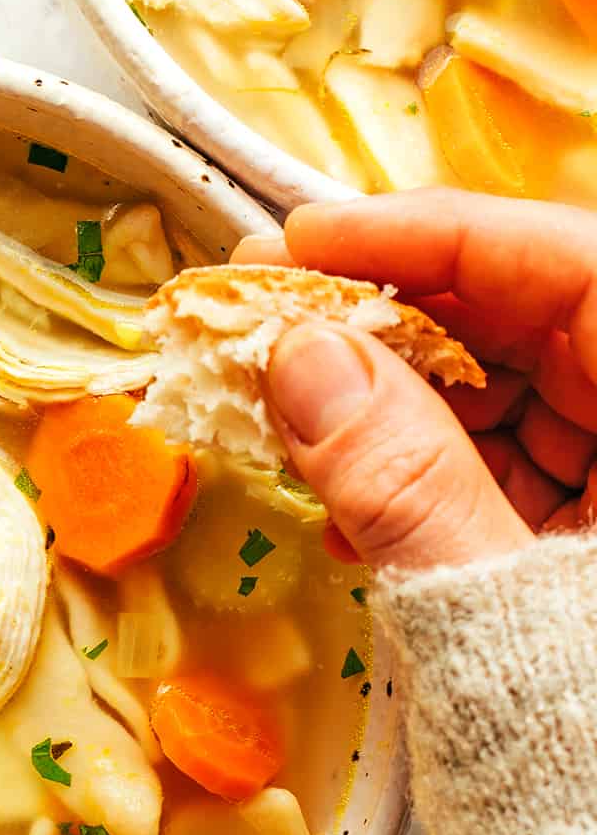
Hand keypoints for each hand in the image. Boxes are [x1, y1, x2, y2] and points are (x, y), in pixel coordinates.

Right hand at [232, 190, 596, 573]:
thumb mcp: (501, 599)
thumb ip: (409, 485)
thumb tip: (303, 359)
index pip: (570, 263)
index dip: (436, 234)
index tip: (309, 237)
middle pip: (527, 320)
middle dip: (393, 317)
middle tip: (270, 309)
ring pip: (506, 392)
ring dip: (386, 402)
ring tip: (282, 416)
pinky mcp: (589, 530)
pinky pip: (506, 470)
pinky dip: (420, 478)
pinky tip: (345, 510)